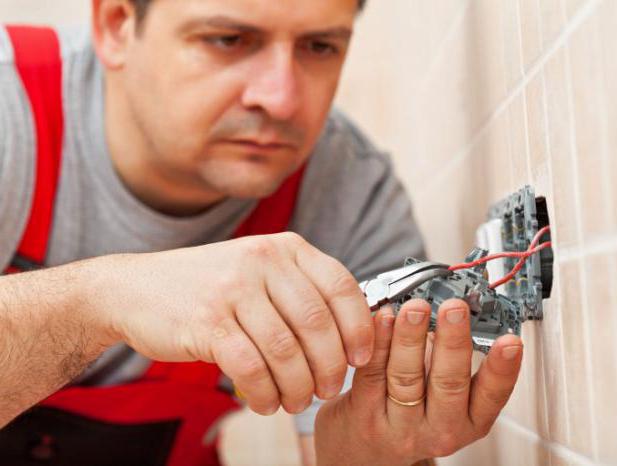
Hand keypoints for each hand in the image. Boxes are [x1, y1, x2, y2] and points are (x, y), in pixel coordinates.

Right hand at [85, 232, 373, 414]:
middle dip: (330, 366)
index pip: (341, 285)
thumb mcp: (259, 270)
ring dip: (297, 386)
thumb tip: (352, 332)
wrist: (134, 288)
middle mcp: (262, 261)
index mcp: (285, 248)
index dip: (359, 327)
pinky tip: (265, 403)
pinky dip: (264, 393)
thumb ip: (301, 291)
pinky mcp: (206, 321)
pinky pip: (250, 367)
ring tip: (296, 401)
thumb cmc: (209, 286)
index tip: (361, 357)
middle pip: (316, 323)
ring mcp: (232, 289)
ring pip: (285, 350)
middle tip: (327, 389)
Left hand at [314, 299, 522, 464]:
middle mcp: (439, 428)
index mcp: (469, 422)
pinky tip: (385, 319)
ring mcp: (401, 426)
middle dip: (453, 342)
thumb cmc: (411, 414)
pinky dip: (380, 342)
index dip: (502, 369)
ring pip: (408, 377)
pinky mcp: (366, 416)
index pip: (491, 396)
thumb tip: (453, 313)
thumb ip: (450, 360)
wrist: (367, 451)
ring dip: (412, 337)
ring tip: (416, 309)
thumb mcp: (446, 397)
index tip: (510, 342)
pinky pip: (374, 374)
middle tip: (455, 310)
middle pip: (448, 383)